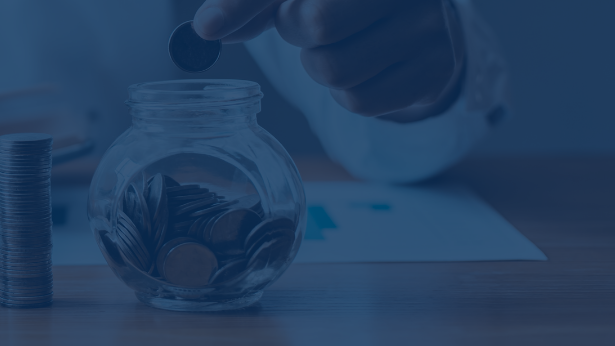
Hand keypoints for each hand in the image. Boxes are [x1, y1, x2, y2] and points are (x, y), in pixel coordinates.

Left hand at [192, 0, 463, 119]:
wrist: (421, 16)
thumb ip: (250, 0)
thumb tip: (207, 27)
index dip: (243, 4)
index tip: (208, 27)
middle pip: (317, 23)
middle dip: (297, 32)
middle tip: (309, 24)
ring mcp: (429, 24)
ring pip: (334, 70)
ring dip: (320, 66)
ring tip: (339, 45)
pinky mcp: (437, 70)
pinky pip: (360, 101)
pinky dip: (347, 93)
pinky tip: (362, 67)